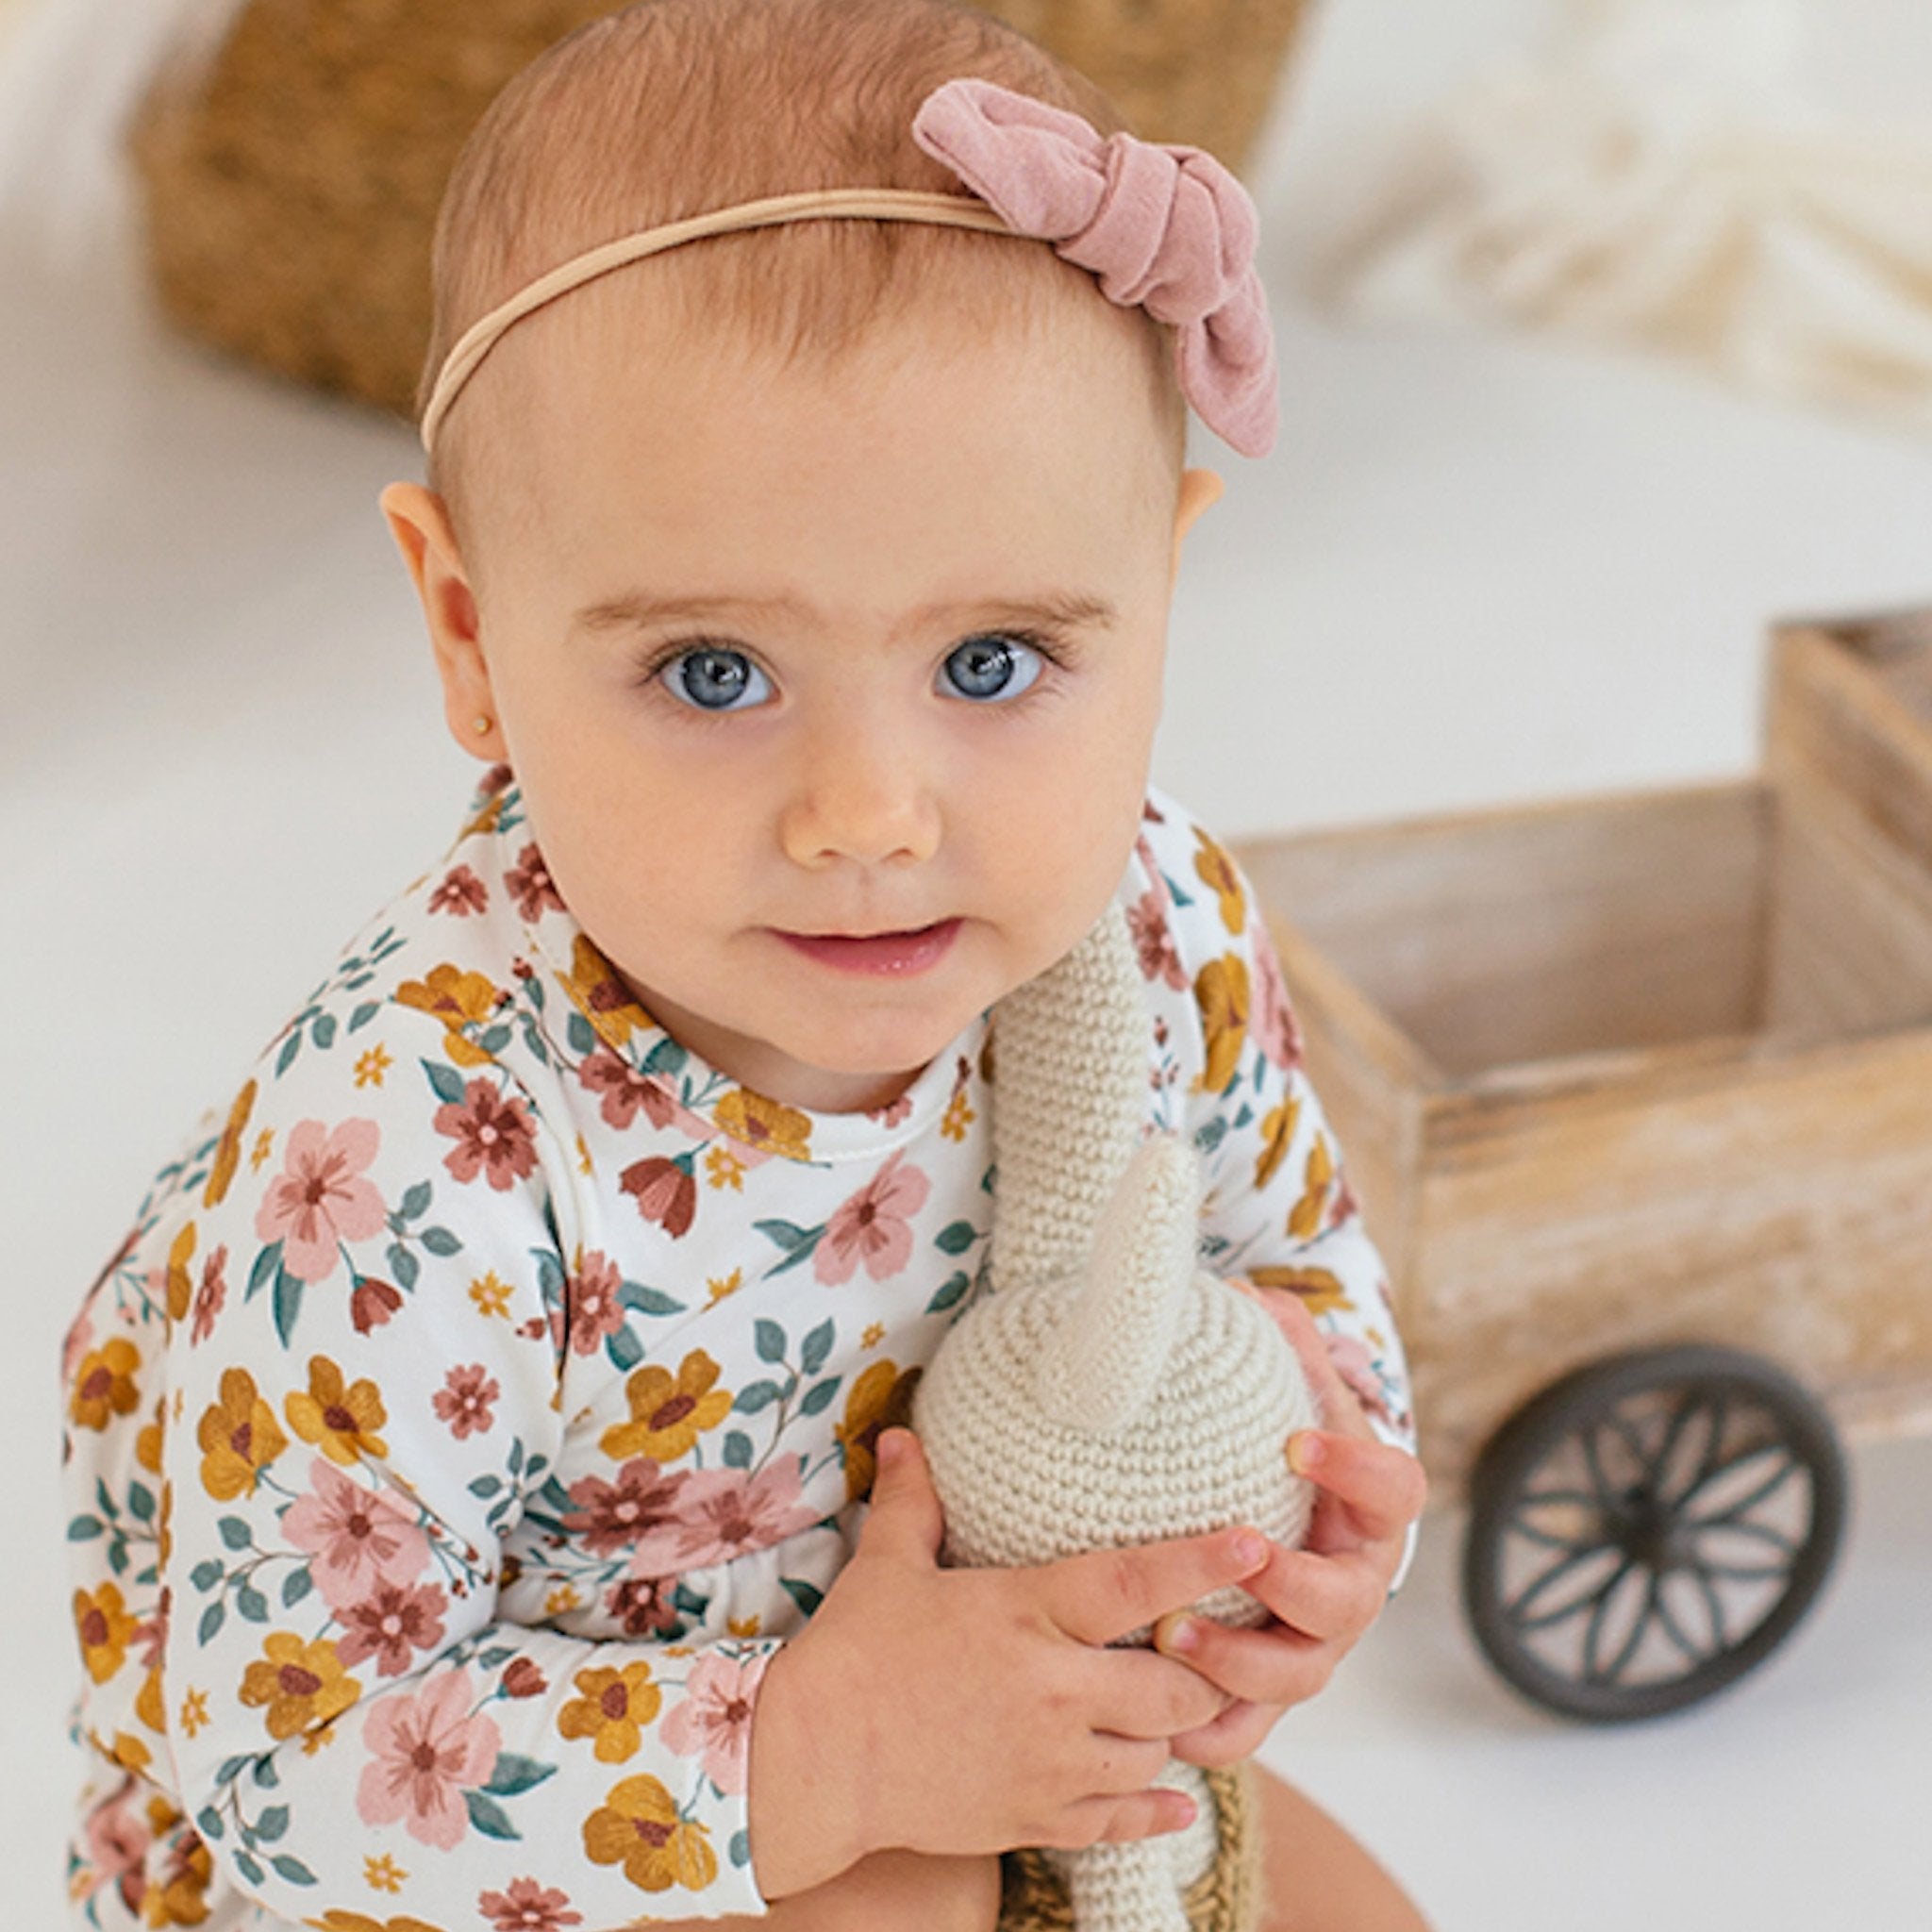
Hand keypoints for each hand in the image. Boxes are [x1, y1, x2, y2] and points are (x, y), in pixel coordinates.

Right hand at [748, 1428, 1269, 1895]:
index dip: (1201, 1561)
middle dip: (1203, 1667)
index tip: (1258, 1542)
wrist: (812, 1762)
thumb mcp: (886, 1567)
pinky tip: (1175, 1801)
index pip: (1134, 1581)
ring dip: (1172, 1731)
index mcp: (1026, 1615)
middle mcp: (1053, 1690)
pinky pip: (1121, 1820)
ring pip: (1156, 1752)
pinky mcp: (1036, 1816)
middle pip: (1173, 1684)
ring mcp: (1050, 1761)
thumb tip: (901, 1435)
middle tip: (1208, 1645)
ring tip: (1174, 1708)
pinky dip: (1155, 1810)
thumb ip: (912, 1500)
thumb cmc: (851, 1655)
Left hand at [1159, 1287, 1426, 1766]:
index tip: (1296, 1442)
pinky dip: (1210, 1731)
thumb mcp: (1289, 1398)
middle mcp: (1350, 1586)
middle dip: (1297, 1584)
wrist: (1272, 1529)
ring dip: (1239, 1660)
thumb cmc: (1279, 1458)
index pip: (1394, 1490)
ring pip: (1297, 1676)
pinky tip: (1163, 1718)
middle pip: (1347, 1603)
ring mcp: (1311, 1648)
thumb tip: (1250, 1293)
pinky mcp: (1265, 1696)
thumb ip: (1281, 1347)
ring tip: (1174, 1633)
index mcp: (1368, 1512)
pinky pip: (1247, 1732)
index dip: (1354, 1470)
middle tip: (1243, 1552)